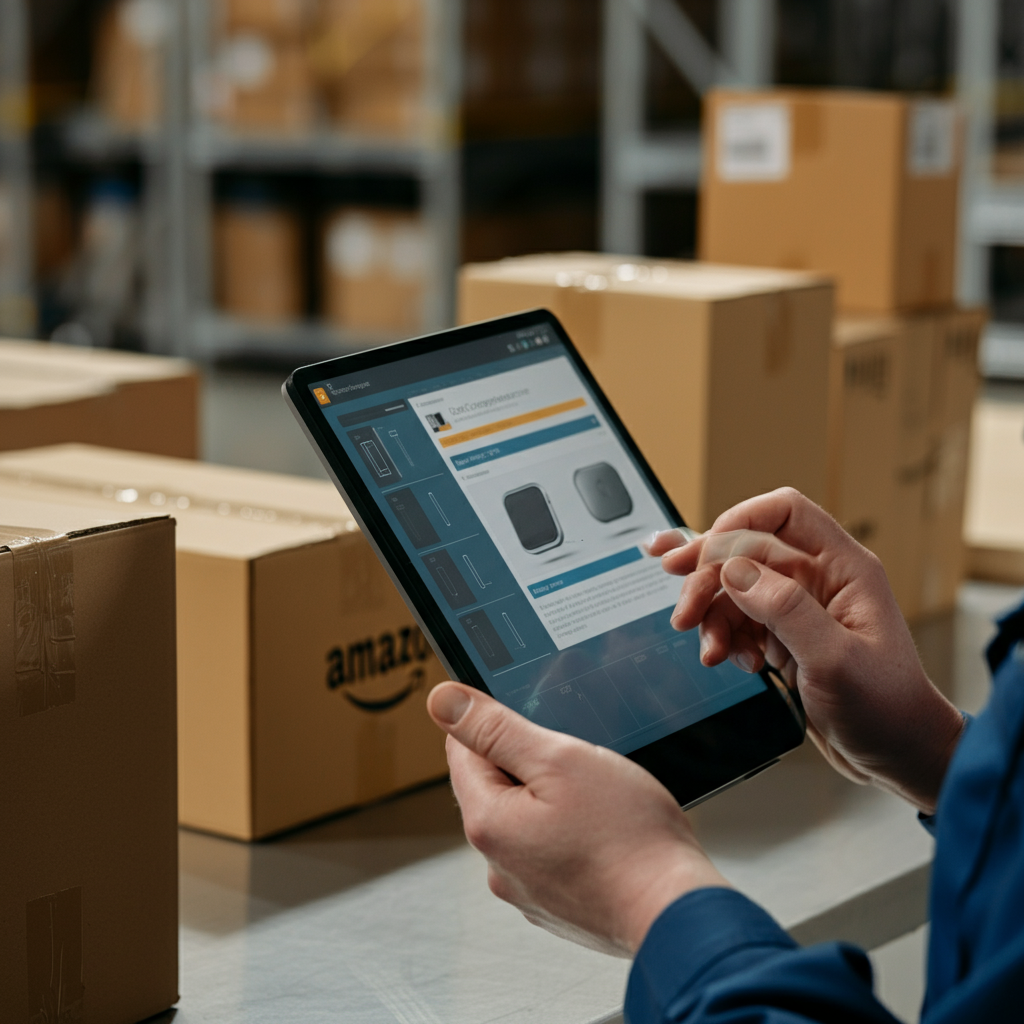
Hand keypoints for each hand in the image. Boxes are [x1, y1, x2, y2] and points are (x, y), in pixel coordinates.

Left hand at [427, 681, 727, 956]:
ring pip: (525, 817)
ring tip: (597, 796)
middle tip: (576, 758)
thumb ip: (495, 729)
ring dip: (551, 797)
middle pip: (494, 785)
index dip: (495, 723)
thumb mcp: (559, 759)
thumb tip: (442, 702)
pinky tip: (603, 829)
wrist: (676, 910)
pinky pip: (549, 848)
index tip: (530, 718)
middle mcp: (498, 863)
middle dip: (528, 762)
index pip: (462, 751)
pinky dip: (570, 831)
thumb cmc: (628, 838)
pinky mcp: (557, 903)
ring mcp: (528, 888)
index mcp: (488, 823)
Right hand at [647, 488, 964, 814]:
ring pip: (734, 587)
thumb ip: (784, 608)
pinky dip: (723, 637)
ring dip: (711, 616)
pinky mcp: (783, 635)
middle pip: (745, 549)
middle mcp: (818, 578)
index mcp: (842, 568)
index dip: (739, 521)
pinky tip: (728, 660)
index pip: (784, 512)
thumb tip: (734, 569)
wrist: (897, 755)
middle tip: (685, 610)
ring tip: (711, 650)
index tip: (704, 552)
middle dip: (708, 576)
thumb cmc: (887, 707)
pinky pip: (737, 620)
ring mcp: (798, 607)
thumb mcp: (835, 659)